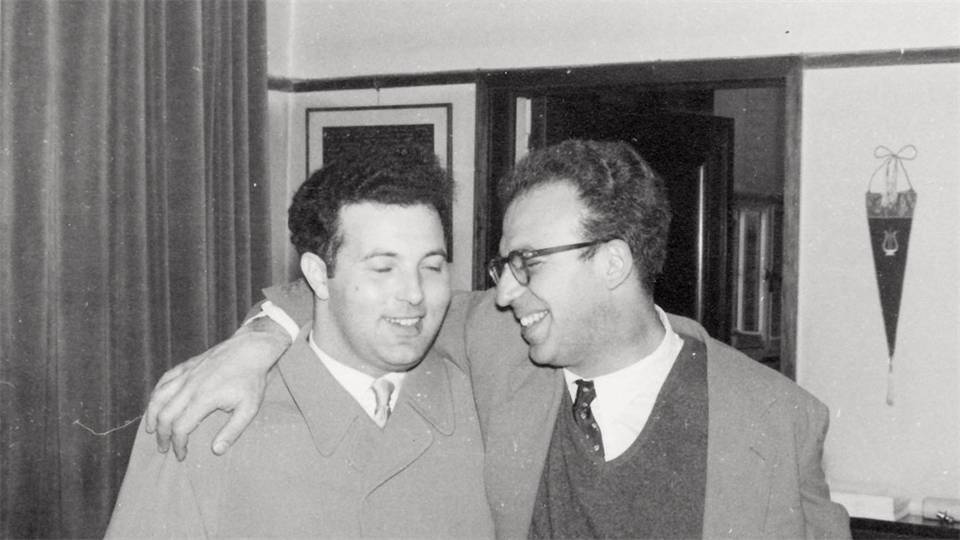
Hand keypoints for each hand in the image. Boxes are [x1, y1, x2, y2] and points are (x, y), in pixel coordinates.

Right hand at [145, 319, 291, 459]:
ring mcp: (186, 374)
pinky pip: (164, 380)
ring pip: (158, 397)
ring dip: (152, 415)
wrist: (251, 349)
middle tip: (163, 448)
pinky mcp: (187, 365)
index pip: (180, 428)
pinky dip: (156, 394)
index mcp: (203, 399)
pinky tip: (156, 403)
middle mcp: (190, 386)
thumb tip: (216, 451)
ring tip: (151, 430)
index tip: (180, 455)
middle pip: (164, 415)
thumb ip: (232, 431)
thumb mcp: (249, 408)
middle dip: (161, 435)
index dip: (178, 445)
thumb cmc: (252, 379)